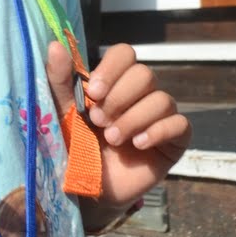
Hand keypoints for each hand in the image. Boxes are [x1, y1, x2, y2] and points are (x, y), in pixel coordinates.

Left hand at [45, 40, 189, 211]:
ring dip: (133, 118)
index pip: (125, 54)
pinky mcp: (174, 141)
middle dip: (120, 98)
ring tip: (113, 139)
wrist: (88, 192)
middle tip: (99, 121)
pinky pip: (180, 124)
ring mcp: (159, 118)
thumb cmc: (75, 150)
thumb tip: (54, 44)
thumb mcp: (63, 114)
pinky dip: (159, 131)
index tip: (93, 92)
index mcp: (114, 84)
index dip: (112, 69)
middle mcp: (140, 96)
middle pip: (145, 74)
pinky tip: (139, 145)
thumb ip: (59, 81)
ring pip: (162, 99)